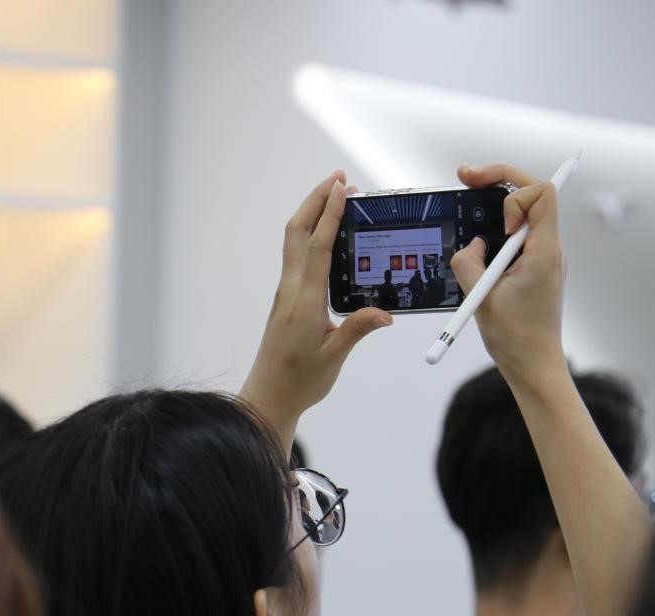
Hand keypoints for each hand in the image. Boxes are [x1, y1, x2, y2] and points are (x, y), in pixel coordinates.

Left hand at [240, 171, 392, 454]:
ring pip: (294, 241)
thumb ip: (358, 329)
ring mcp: (286, 292)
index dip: (330, 214)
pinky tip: (326, 235)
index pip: (317, 246)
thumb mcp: (334, 355)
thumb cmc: (299, 380)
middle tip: (339, 180)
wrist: (269, 396)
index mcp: (304, 300)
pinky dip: (310, 234)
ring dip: (312, 214)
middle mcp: (291, 289)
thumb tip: (386, 314)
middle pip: (298, 231)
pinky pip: (296, 256)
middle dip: (317, 201)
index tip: (342, 188)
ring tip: (335, 197)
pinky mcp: (287, 299)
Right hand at [450, 163, 566, 387]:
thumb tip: (473, 244)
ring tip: (469, 206)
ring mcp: (544, 257)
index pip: (541, 193)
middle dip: (499, 180)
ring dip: (497, 207)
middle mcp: (549, 249)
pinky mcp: (536, 268)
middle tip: (465, 175)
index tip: (497, 226)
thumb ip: (469, 262)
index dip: (513, 194)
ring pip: (526, 212)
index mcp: (544, 251)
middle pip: (532, 193)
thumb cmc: (516, 338)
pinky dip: (498, 231)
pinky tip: (480, 245)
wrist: (534, 366)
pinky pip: (519, 235)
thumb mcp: (481, 297)